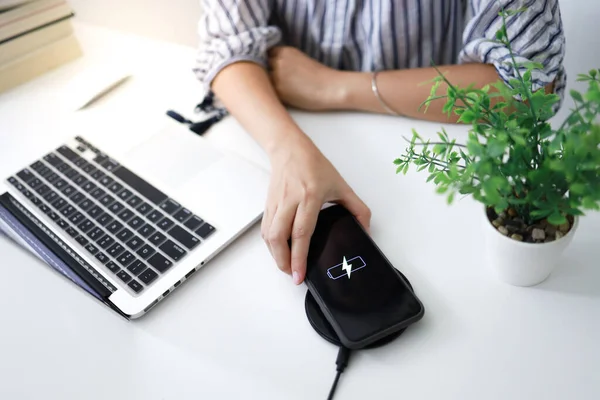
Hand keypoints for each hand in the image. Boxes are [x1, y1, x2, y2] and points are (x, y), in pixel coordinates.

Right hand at [261, 135, 370, 284]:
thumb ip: (358, 209)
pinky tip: (279, 251)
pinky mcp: (268, 204)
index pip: (301, 233)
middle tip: (293, 275)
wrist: (289, 149)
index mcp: (309, 197)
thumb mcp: (342, 185)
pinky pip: (265, 229)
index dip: (299, 257)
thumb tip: (365, 230)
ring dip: (276, 255)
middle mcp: (290, 201)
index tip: (300, 274)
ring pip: (269, 235)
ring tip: (286, 266)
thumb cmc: (313, 165)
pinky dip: (271, 244)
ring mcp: (277, 203)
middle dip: (284, 262)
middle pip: (279, 238)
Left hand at [268, 46, 343, 110]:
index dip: (264, 62)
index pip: (264, 54)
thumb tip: (269, 68)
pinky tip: (278, 97)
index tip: (265, 69)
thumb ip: (283, 61)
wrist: (330, 87)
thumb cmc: (318, 76)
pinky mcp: (278, 90)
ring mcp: (276, 75)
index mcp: (284, 51)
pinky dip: (269, 94)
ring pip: (262, 80)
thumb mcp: (299, 60)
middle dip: (262, 73)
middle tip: (265, 81)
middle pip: (259, 66)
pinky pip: (267, 92)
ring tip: (273, 91)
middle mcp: (278, 60)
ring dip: (264, 84)